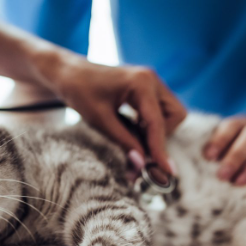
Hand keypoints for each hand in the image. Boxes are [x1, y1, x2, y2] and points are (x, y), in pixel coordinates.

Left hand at [48, 58, 186, 173]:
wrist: (69, 73)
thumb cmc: (80, 92)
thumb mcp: (100, 120)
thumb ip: (124, 141)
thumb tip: (142, 165)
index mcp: (141, 83)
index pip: (158, 123)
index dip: (160, 150)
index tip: (166, 172)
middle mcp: (151, 79)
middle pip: (176, 115)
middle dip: (162, 135)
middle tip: (141, 147)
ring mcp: (150, 81)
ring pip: (171, 113)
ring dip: (158, 130)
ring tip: (134, 138)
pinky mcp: (146, 87)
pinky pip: (160, 110)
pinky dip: (151, 124)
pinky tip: (133, 130)